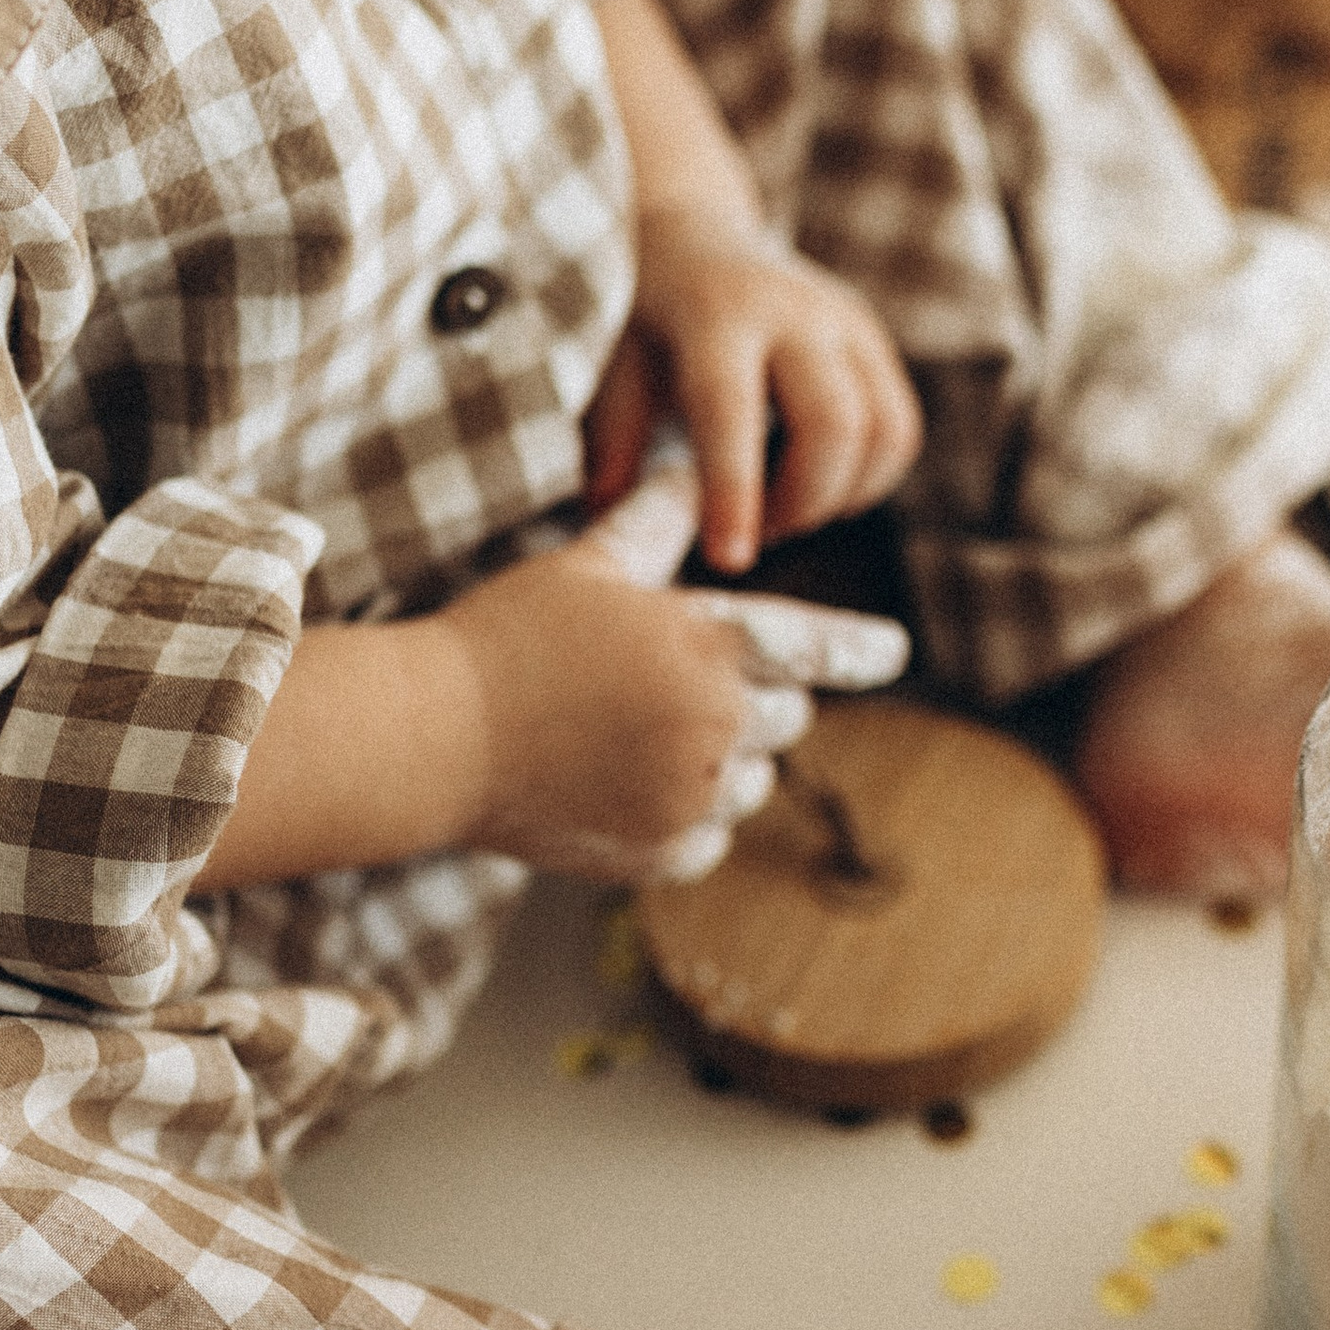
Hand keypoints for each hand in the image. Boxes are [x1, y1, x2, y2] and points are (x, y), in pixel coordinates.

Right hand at [434, 464, 908, 885]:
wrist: (434, 740)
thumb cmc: (507, 639)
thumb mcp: (589, 565)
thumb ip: (659, 523)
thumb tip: (696, 473)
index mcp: (710, 648)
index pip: (819, 648)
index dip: (863, 648)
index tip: (894, 650)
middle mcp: (717, 730)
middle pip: (790, 716)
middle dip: (757, 696)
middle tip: (682, 678)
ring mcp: (691, 800)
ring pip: (755, 779)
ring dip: (727, 758)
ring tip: (644, 732)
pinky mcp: (661, 855)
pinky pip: (712, 836)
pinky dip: (688, 814)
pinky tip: (627, 782)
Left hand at [586, 204, 923, 575]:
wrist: (693, 232)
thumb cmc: (642, 312)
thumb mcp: (612, 362)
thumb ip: (614, 439)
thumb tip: (610, 519)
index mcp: (717, 313)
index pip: (733, 410)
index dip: (734, 491)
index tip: (728, 560)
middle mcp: (795, 310)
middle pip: (836, 425)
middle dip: (802, 503)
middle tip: (756, 529)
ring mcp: (846, 321)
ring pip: (884, 433)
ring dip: (840, 498)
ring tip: (782, 510)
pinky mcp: (873, 340)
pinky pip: (899, 429)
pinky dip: (867, 479)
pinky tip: (815, 485)